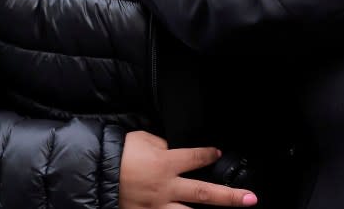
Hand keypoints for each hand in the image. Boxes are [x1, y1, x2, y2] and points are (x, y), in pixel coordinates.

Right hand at [120, 131, 256, 208]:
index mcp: (166, 163)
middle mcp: (166, 187)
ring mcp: (156, 206)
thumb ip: (163, 147)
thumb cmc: (118, 153)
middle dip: (229, 197)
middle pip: (204, 193)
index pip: (196, 158)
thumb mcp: (144, 141)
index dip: (210, 155)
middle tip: (250, 199)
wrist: (93, 171)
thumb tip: (173, 151)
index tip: (218, 153)